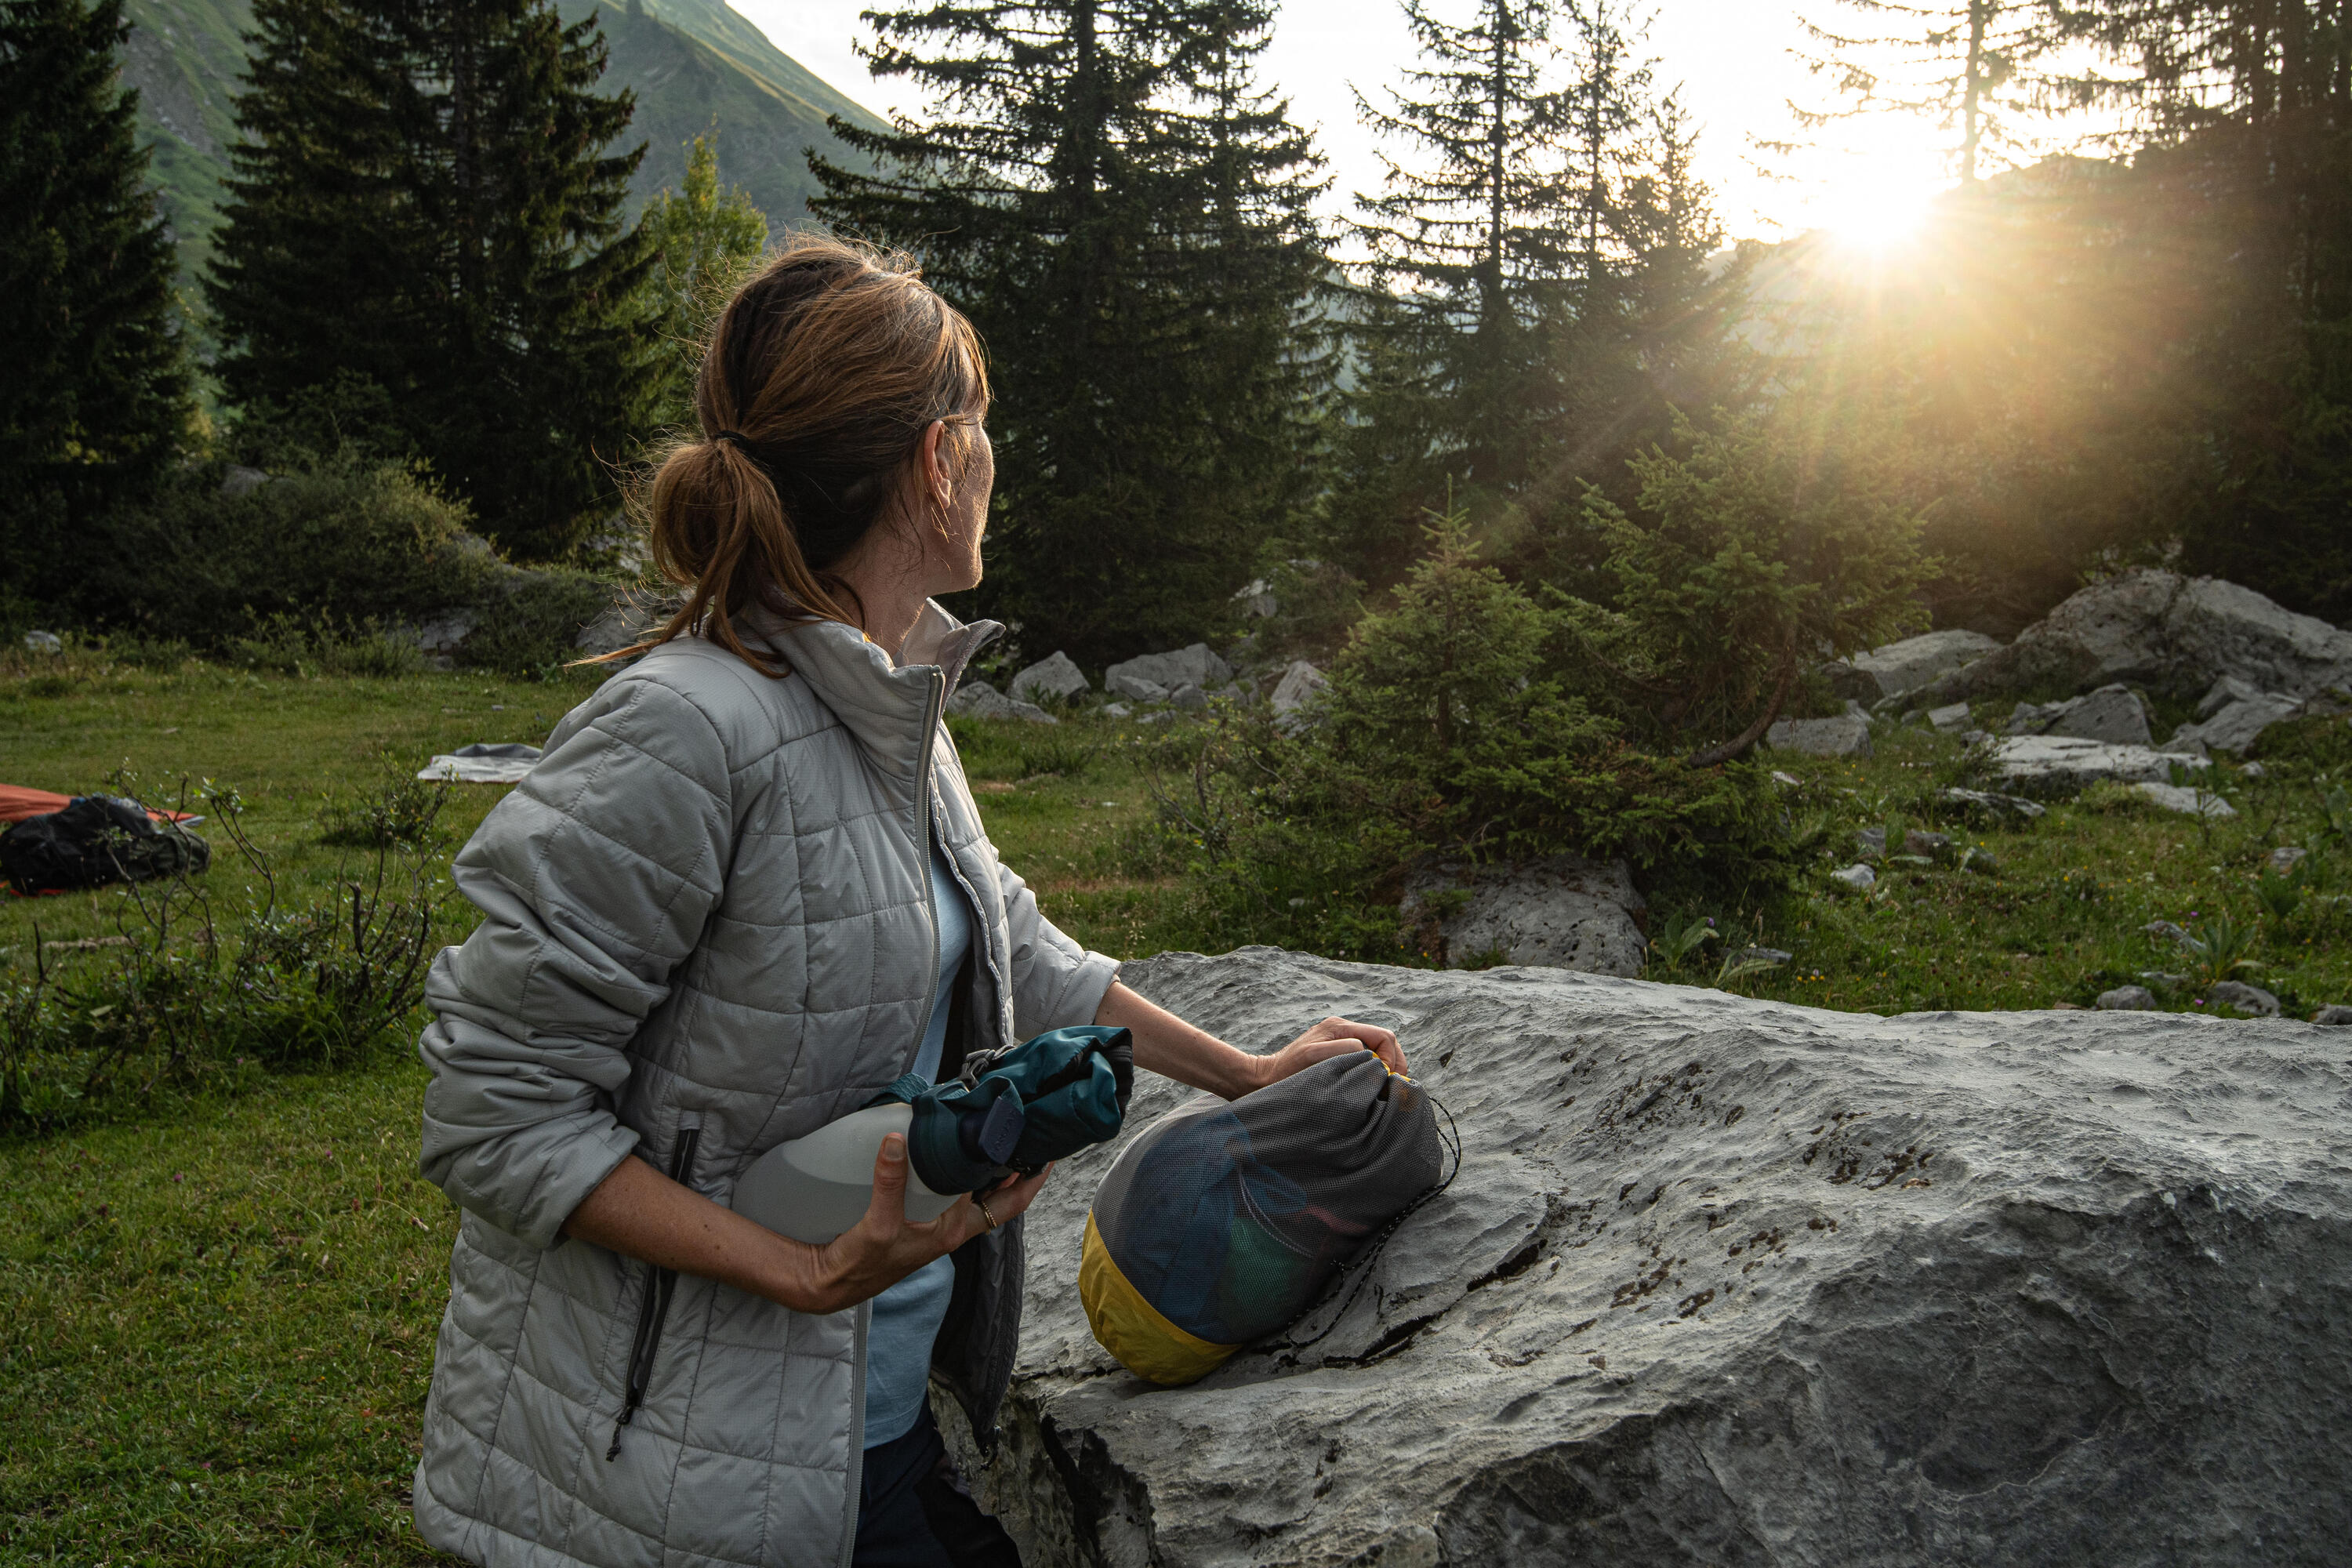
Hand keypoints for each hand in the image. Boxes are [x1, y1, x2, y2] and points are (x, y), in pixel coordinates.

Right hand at [801, 1133, 1049, 1312]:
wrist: (831, 1281)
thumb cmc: (861, 1264)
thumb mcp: (878, 1224)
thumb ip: (889, 1184)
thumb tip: (897, 1141)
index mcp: (953, 1232)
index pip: (1006, 1204)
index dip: (1028, 1179)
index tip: (1045, 1151)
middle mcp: (950, 1227)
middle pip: (998, 1196)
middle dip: (1015, 1166)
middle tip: (1025, 1131)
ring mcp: (935, 1221)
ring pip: (974, 1191)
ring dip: (987, 1166)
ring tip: (995, 1131)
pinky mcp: (916, 1214)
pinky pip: (947, 1187)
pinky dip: (956, 1167)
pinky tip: (950, 1147)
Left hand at [1246, 1015, 1407, 1091]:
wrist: (1266, 1079)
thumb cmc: (1288, 1072)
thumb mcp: (1315, 1058)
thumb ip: (1344, 1050)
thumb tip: (1368, 1053)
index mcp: (1340, 1027)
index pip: (1383, 1036)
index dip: (1392, 1058)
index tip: (1388, 1080)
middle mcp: (1342, 1028)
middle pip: (1385, 1040)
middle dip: (1395, 1062)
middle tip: (1395, 1085)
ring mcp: (1341, 1039)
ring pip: (1378, 1049)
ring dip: (1386, 1066)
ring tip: (1384, 1087)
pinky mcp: (1338, 1051)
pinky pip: (1366, 1056)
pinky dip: (1374, 1069)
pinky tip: (1370, 1084)